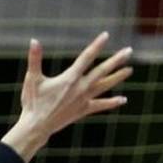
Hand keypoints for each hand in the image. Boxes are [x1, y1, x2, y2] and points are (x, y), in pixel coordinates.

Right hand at [1, 32, 132, 161]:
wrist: (37, 126)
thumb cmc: (33, 102)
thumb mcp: (32, 78)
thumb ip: (34, 59)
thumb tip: (33, 40)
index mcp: (70, 78)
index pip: (86, 57)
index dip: (96, 45)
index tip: (106, 35)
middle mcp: (81, 88)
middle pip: (102, 71)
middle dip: (116, 60)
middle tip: (128, 51)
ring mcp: (84, 100)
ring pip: (105, 86)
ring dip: (118, 77)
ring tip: (130, 70)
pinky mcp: (83, 110)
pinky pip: (101, 105)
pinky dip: (112, 102)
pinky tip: (123, 100)